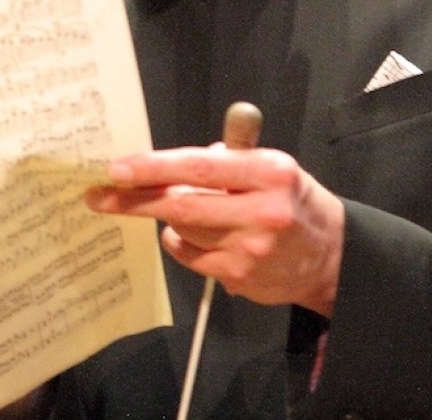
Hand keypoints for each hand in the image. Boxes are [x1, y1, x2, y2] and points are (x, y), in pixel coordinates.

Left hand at [86, 143, 344, 315]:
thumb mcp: (272, 166)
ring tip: (182, 209)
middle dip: (135, 199)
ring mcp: (250, 249)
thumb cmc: (292, 201)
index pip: (199, 166)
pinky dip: (181, 242)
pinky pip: (189, 256)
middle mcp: (262, 211)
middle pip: (181, 204)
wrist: (332, 257)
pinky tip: (197, 235)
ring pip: (183, 230)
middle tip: (100, 194)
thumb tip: (172, 154)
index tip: (117, 168)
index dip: (153, 167)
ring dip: (171, 218)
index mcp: (269, 173)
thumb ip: (228, 155)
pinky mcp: (240, 277)